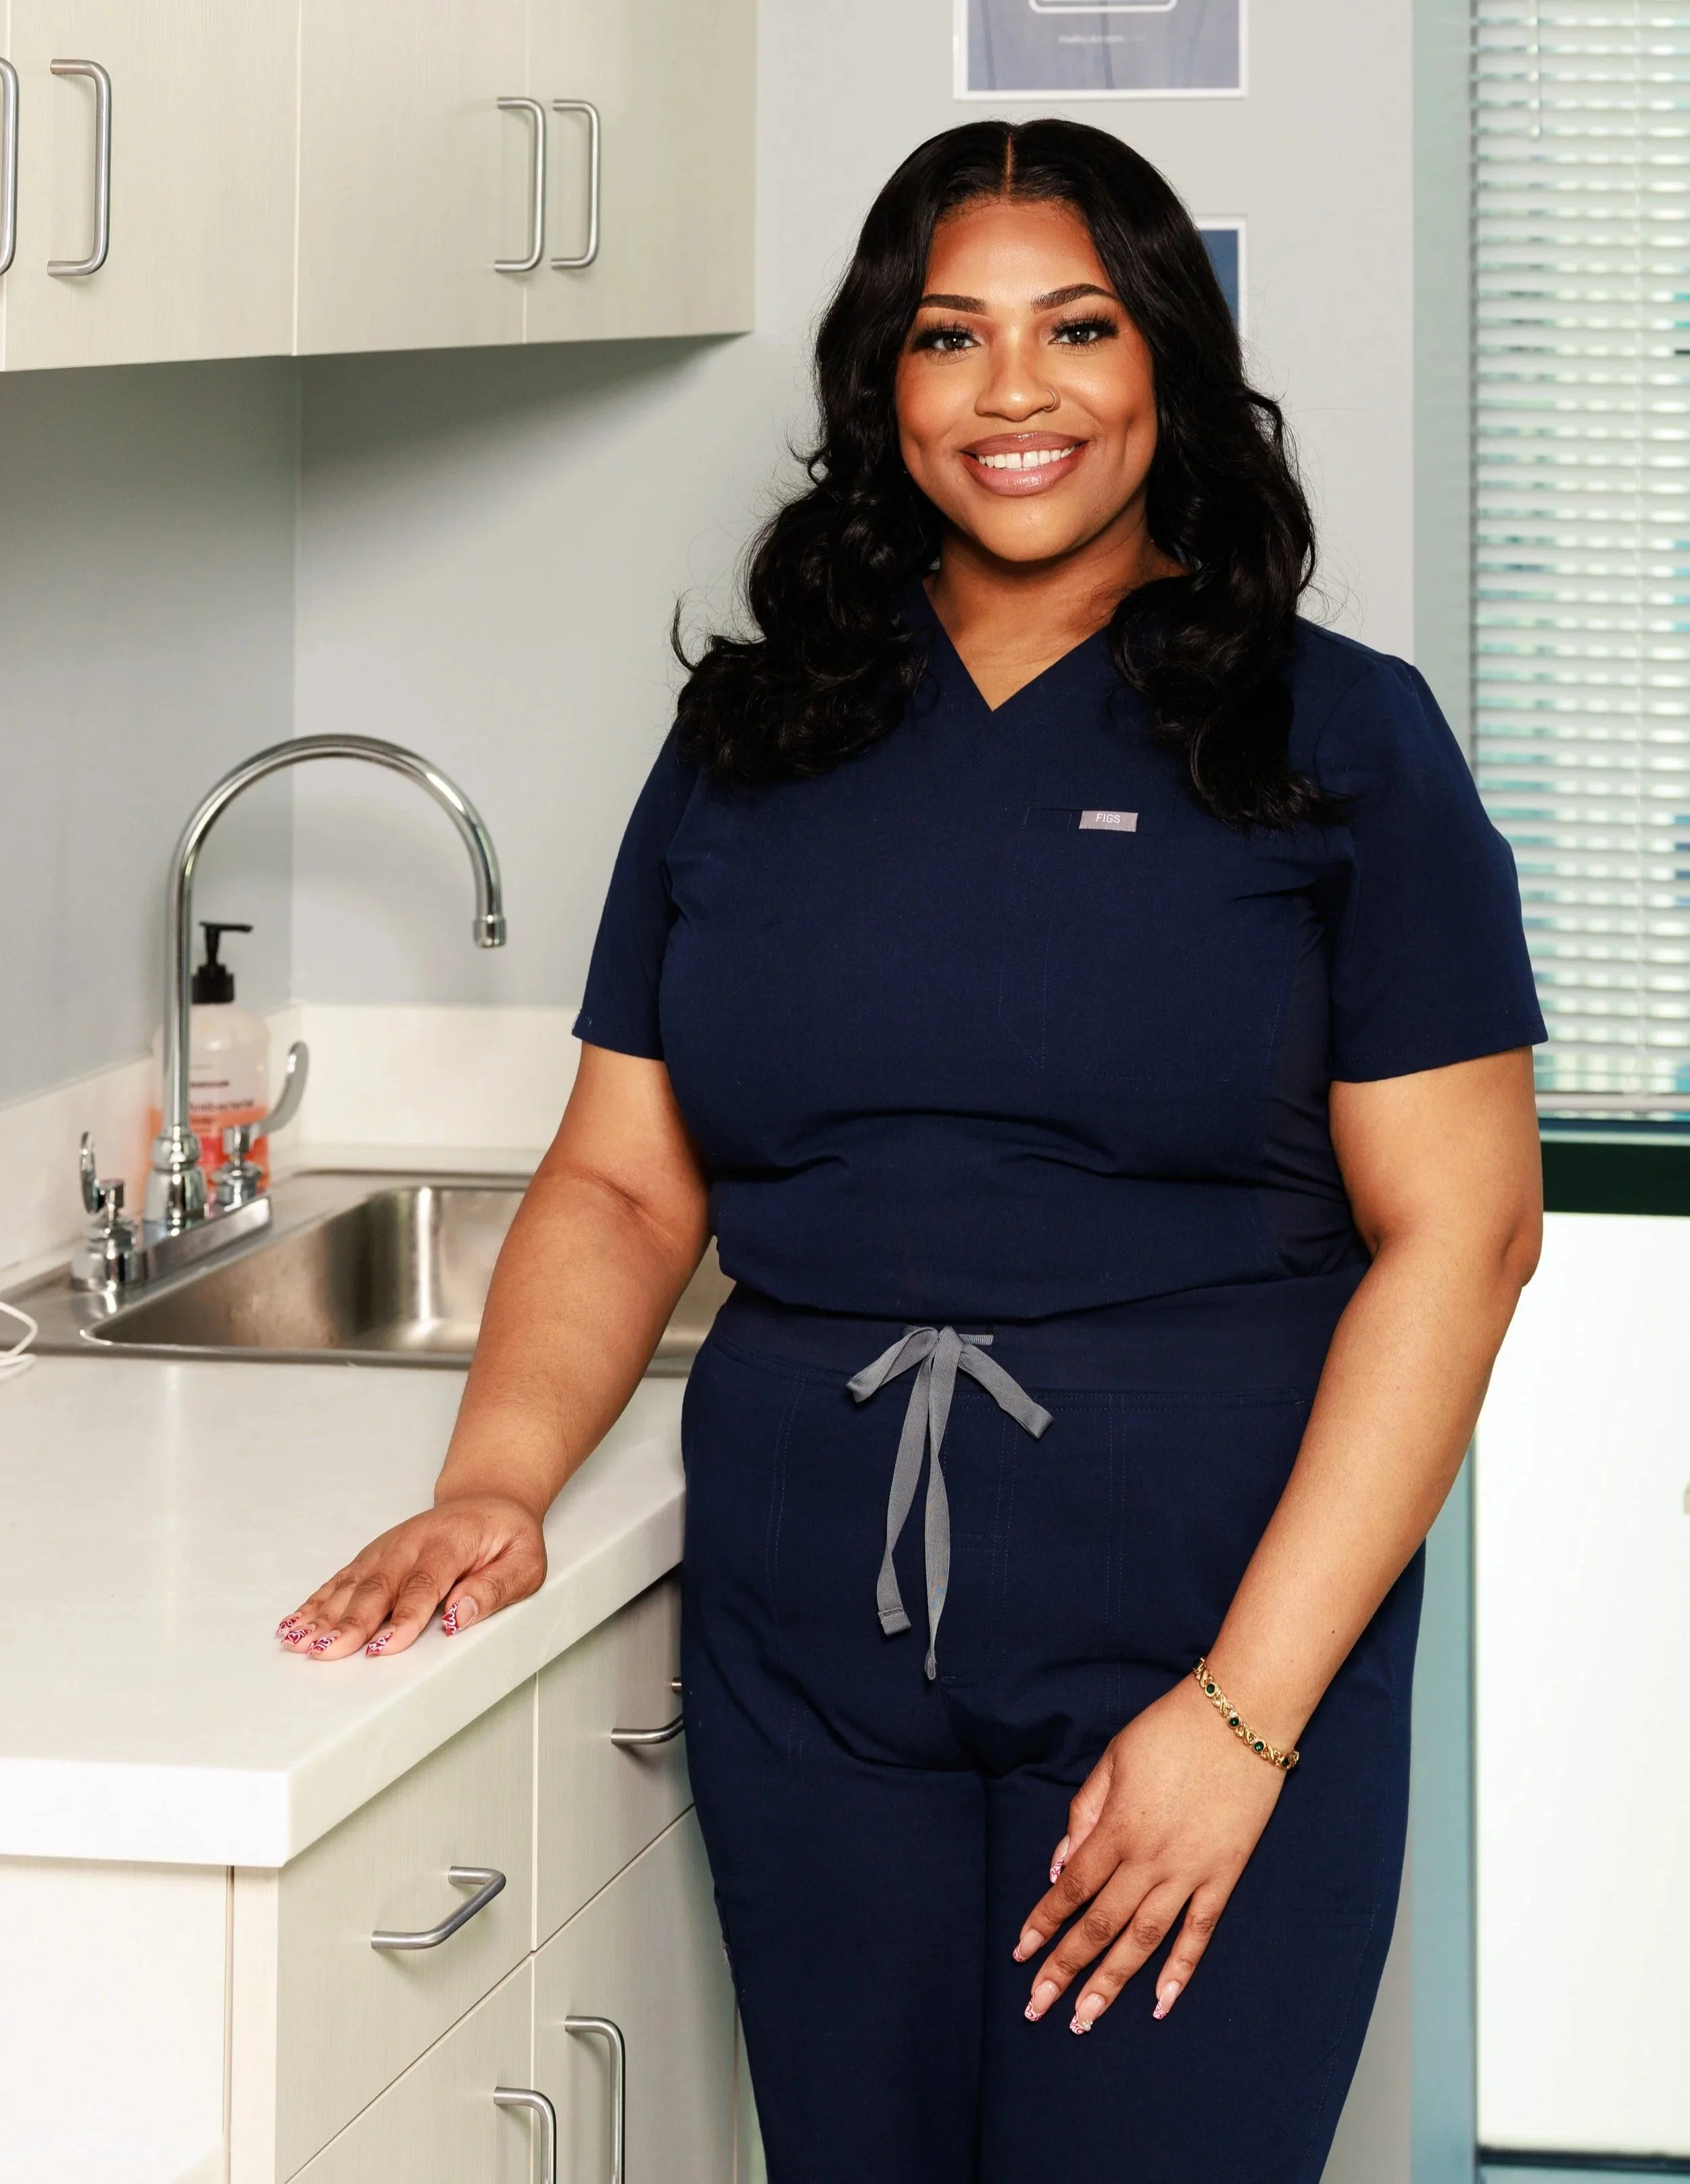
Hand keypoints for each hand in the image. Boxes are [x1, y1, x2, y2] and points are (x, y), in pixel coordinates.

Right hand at [275, 1495, 546, 1659]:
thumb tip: (460, 1615)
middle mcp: (412, 1544)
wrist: (487, 1500)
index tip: (384, 1646)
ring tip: (298, 1642)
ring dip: (324, 1615)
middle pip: (379, 1587)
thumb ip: (495, 1589)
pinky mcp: (373, 1557)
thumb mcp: (525, 1562)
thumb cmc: (507, 1537)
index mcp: (452, 1542)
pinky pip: (340, 1581)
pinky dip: (315, 1603)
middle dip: (351, 1622)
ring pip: (352, 1585)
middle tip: (329, 1652)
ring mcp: (388, 1549)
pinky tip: (294, 1624)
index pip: (424, 1584)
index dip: (403, 1617)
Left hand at [1015, 1672, 1286, 2031]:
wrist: (1241, 1716)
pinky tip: (1162, 2003)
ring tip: (1085, 2019)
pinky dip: (1181, 1970)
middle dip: (1066, 1969)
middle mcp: (1149, 1860)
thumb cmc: (1171, 1729)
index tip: (1021, 1954)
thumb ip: (1084, 1813)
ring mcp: (1189, 1872)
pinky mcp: (1224, 1876)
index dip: (1044, 1924)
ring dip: (1112, 1982)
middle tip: (1038, 2008)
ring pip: (1144, 1941)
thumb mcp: (1114, 1759)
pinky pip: (1199, 1932)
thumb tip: (1060, 1866)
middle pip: (1100, 1926)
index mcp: (1117, 1829)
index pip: (1071, 1890)